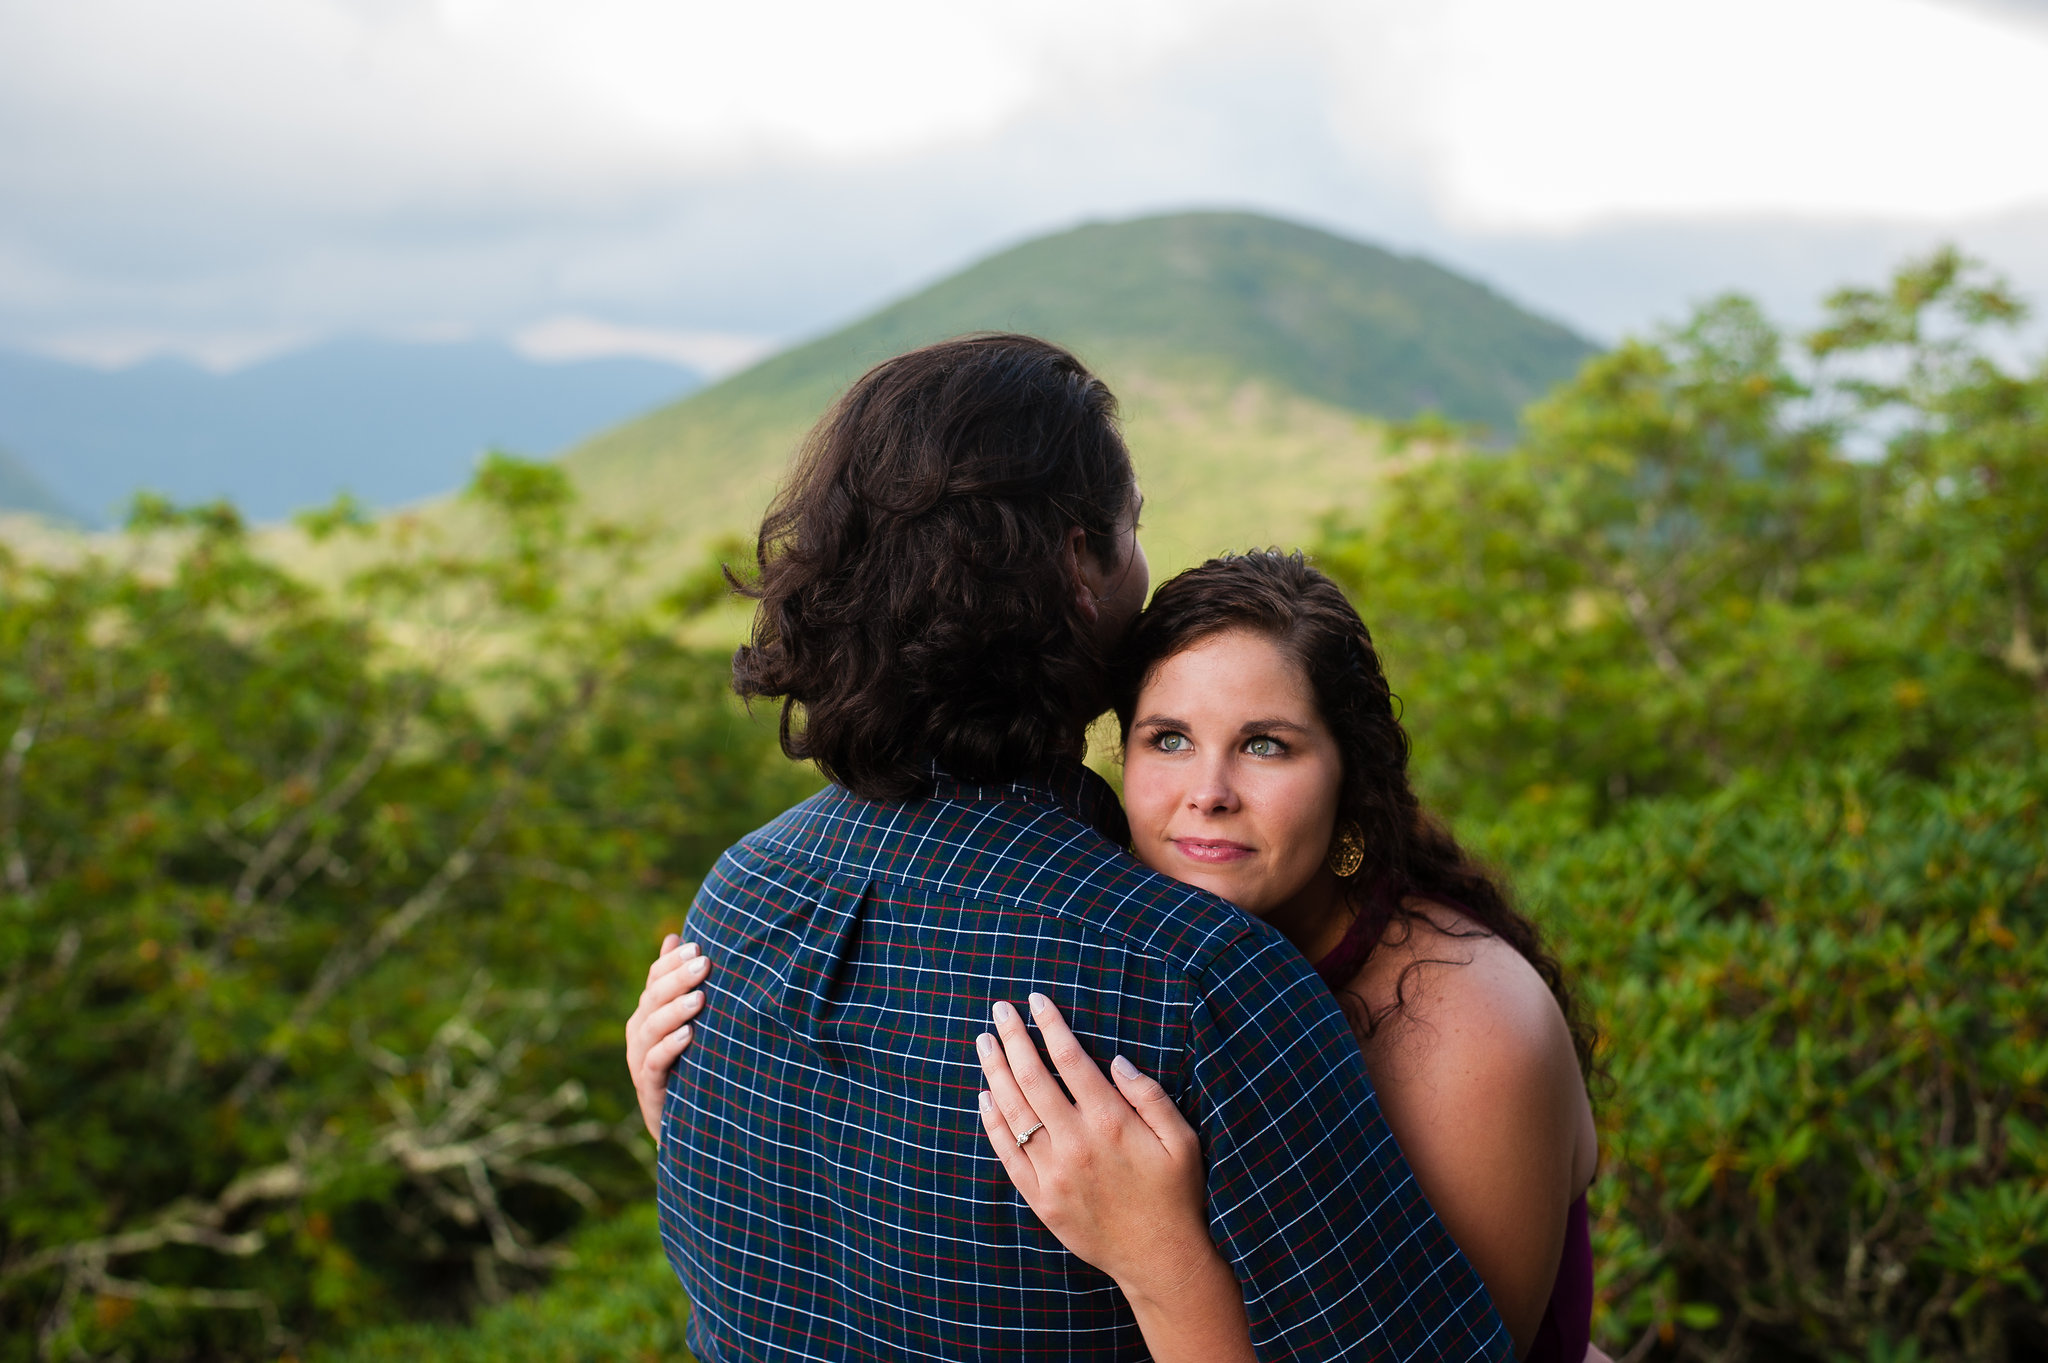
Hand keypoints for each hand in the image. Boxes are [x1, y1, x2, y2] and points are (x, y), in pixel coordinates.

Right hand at [625, 934, 710, 1144]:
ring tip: (699, 998)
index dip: (671, 962)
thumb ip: (677, 981)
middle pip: (653, 999)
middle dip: (677, 979)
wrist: (685, 1120)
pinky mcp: (649, 1087)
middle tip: (703, 963)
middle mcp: (639, 1032)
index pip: (654, 979)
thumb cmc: (689, 1061)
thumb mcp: (685, 1019)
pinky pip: (654, 1063)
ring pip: (651, 1029)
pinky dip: (669, 1048)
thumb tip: (674, 936)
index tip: (697, 945)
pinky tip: (688, 1036)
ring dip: (674, 1011)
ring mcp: (640, 1059)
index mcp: (648, 1012)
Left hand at [974, 993, 1213, 1299]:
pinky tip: (985, 1097)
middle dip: (1014, 1038)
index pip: (1070, 1059)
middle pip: (1032, 1078)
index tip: (1035, 1001)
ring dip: (996, 1072)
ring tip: (984, 1043)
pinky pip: (1007, 1154)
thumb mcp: (1182, 1140)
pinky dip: (992, 1123)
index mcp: (1111, 1122)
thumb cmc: (1176, 1195)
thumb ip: (1150, 1096)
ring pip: (1013, 1112)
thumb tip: (1116, 1061)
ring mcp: (1054, 1173)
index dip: (1050, 1025)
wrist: (1160, 1259)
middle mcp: (1076, 1143)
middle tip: (999, 1010)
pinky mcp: (1041, 1199)